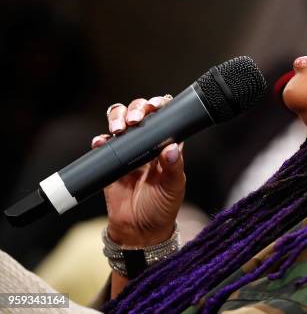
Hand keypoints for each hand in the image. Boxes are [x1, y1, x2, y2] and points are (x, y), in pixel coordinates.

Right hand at [92, 96, 185, 246]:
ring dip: (117, 117)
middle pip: (139, 113)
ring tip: (119, 129)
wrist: (139, 232)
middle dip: (136, 109)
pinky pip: (103, 145)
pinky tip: (101, 142)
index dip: (159, 106)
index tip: (155, 106)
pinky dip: (100, 140)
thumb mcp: (173, 188)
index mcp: (167, 146)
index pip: (164, 117)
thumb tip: (171, 148)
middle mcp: (148, 144)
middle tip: (135, 120)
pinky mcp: (110, 162)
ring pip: (120, 122)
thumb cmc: (162, 208)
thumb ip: (173, 167)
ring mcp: (128, 151)